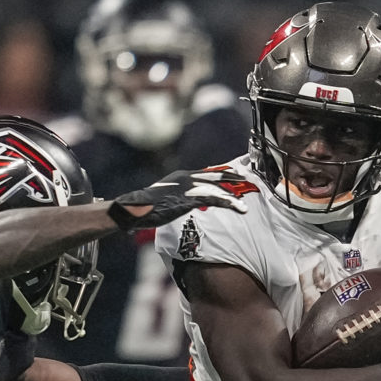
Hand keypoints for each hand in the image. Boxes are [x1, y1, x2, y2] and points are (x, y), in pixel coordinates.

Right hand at [109, 168, 247, 230]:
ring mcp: (188, 187)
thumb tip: (178, 204)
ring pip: (217, 187)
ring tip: (244, 201)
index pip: (205, 173)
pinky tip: (238, 207)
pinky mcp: (190, 198)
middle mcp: (186, 178)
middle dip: (231, 177)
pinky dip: (229, 202)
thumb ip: (173, 198)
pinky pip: (215, 198)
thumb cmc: (144, 208)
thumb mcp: (162, 199)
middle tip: (245, 179)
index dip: (220, 174)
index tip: (231, 175)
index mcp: (179, 177)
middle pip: (215, 174)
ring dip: (233, 194)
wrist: (134, 208)